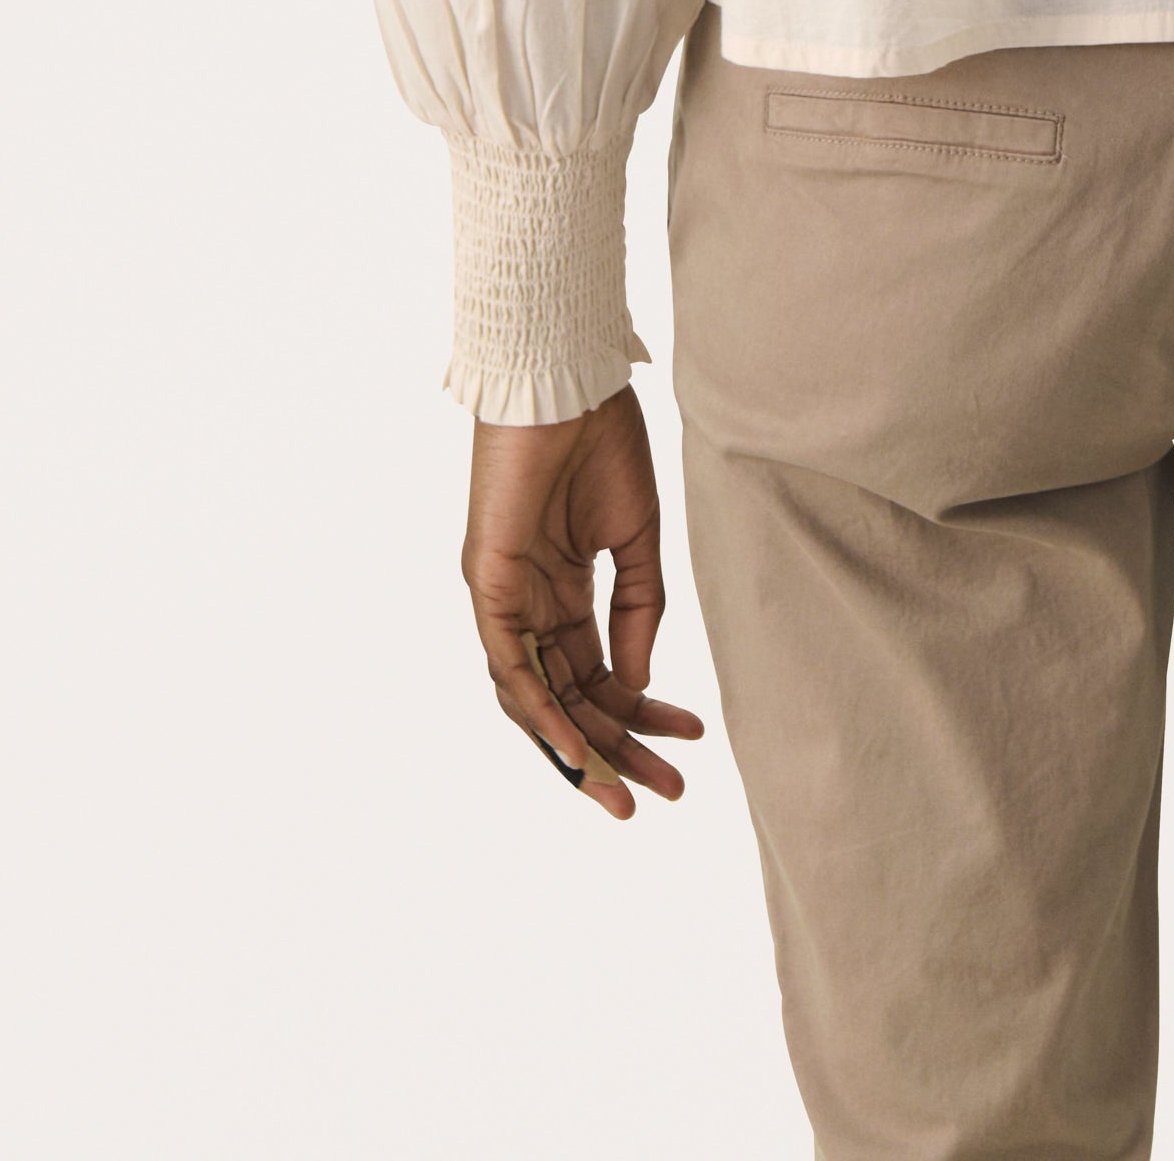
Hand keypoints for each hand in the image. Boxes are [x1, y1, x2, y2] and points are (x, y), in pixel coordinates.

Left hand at [463, 385, 706, 818]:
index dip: (639, 714)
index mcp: (564, 593)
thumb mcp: (635, 537)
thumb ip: (638, 609)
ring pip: (535, 699)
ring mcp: (505, 598)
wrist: (570, 381)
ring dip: (580, 748)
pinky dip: (541, 712)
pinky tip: (576, 746)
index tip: (686, 743)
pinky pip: (508, 667)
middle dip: (615, 750)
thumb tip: (638, 683)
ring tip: (626, 788)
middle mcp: (529, 606)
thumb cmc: (601, 442)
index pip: (597, 676)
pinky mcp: (487, 585)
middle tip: (664, 794)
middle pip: (569, 700)